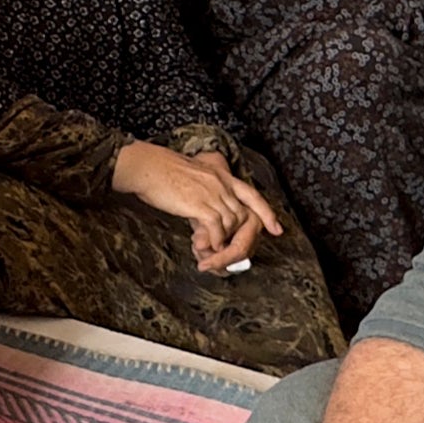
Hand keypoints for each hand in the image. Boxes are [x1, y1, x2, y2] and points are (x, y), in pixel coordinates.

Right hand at [113, 142, 281, 271]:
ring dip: (223, 243)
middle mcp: (221, 184)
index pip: (252, 194)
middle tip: (227, 255)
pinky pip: (217, 229)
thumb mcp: (192, 178)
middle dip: (238, 238)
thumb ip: (204, 194)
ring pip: (231, 225)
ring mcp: (212, 193)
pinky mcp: (200, 204)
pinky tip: (204, 247)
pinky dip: (215, 241)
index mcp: (221, 176)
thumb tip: (207, 220)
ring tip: (208, 253)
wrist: (147, 167)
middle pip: (242, 216)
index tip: (276, 229)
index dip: (266, 212)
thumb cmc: (161, 174)